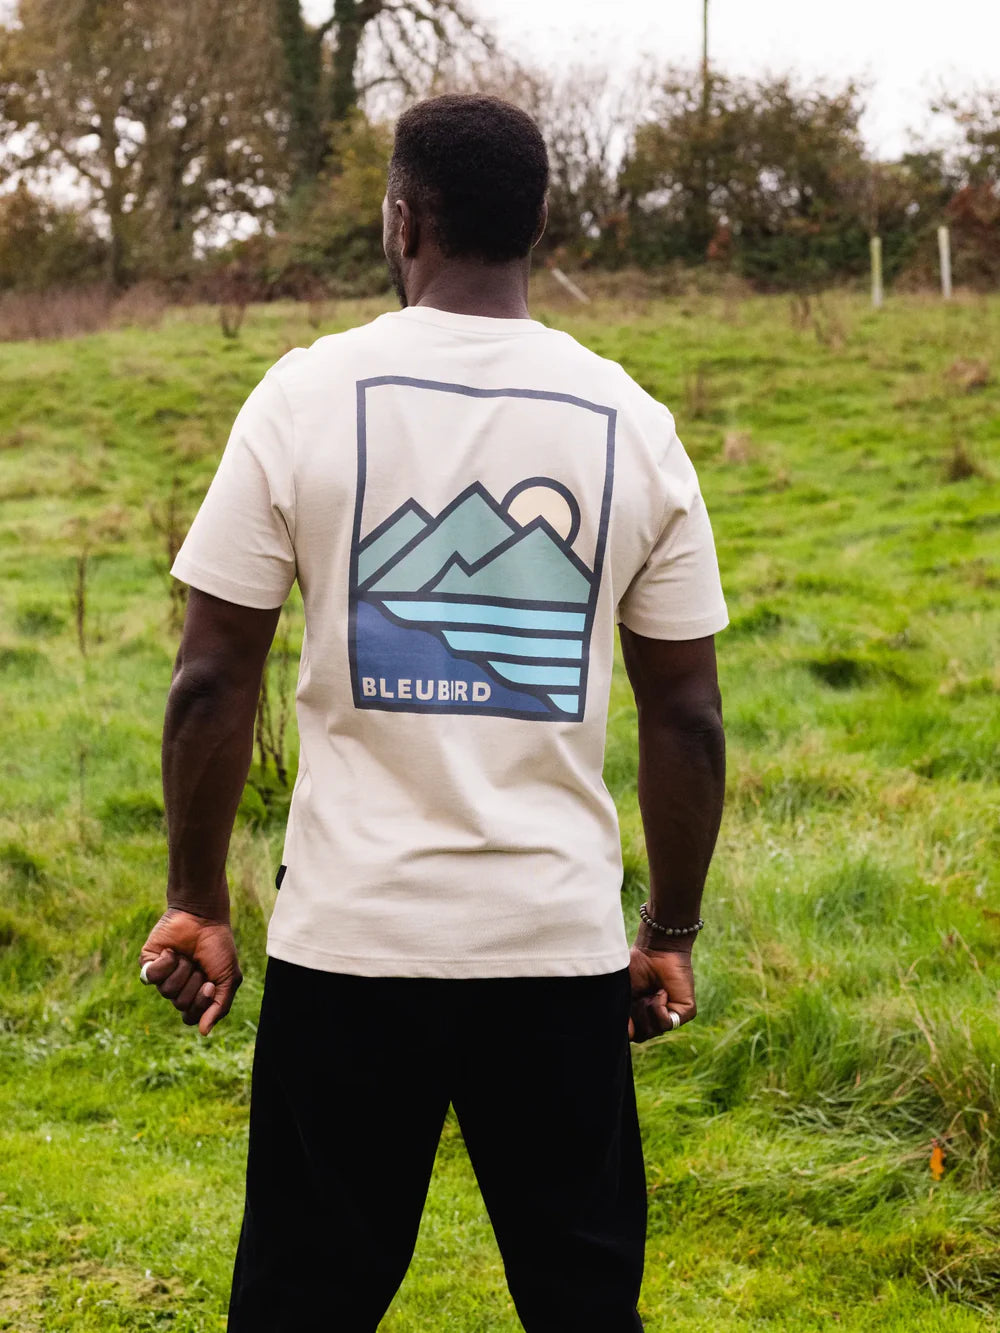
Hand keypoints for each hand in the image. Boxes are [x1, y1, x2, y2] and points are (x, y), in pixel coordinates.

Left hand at [139, 908, 242, 1035]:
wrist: (204, 917)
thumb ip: (219, 1006)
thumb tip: (204, 1033)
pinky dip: (165, 963)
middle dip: (194, 982)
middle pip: (180, 1004)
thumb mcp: (228, 977)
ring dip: (182, 970)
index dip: (200, 1003)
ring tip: (187, 955)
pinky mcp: (148, 963)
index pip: (191, 1017)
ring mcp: (163, 976)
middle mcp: (178, 987)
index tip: (211, 983)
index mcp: (195, 993)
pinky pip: (151, 977)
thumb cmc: (218, 946)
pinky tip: (172, 951)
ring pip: (167, 991)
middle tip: (199, 965)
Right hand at [627, 940, 695, 1042]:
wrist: (655, 949)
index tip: (625, 1010)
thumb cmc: (636, 966)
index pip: (634, 1035)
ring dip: (647, 1009)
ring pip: (654, 1030)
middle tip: (638, 995)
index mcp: (643, 1014)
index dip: (627, 1027)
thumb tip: (627, 1036)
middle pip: (642, 1035)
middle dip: (635, 1016)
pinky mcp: (686, 1011)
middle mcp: (658, 1017)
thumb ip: (624, 1016)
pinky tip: (662, 991)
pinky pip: (667, 1023)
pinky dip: (659, 1007)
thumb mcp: (624, 993)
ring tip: (650, 991)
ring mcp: (672, 1015)